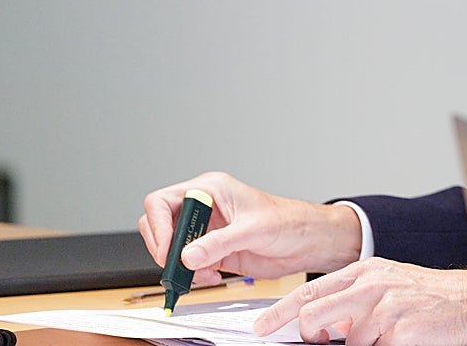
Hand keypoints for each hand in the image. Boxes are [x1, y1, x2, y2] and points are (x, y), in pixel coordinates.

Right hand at [138, 171, 361, 284]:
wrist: (307, 242)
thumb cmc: (289, 222)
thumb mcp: (254, 229)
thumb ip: (220, 242)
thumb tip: (188, 256)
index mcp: (211, 189)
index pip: (163, 201)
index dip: (160, 226)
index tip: (169, 249)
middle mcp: (205, 208)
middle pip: (160, 225)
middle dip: (165, 249)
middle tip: (178, 267)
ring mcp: (207, 231)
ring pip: (171, 248)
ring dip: (179, 266)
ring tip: (200, 275)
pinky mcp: (213, 251)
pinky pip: (188, 265)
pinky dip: (193, 275)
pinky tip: (211, 277)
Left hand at [253, 258, 466, 344]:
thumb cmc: (427, 295)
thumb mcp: (386, 283)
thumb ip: (353, 297)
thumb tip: (320, 323)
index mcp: (364, 272)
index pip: (310, 291)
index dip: (280, 312)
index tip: (262, 327)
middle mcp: (371, 287)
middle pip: (315, 316)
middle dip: (311, 335)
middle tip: (323, 340)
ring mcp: (385, 310)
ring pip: (348, 343)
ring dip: (365, 345)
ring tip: (391, 333)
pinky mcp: (400, 334)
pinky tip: (403, 337)